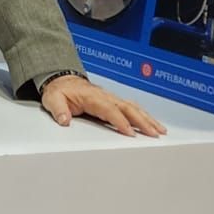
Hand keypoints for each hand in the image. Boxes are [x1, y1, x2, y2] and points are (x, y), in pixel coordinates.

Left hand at [40, 74, 166, 137]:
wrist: (61, 80)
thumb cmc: (59, 91)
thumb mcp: (52, 99)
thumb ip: (58, 110)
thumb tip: (65, 120)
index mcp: (92, 96)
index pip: (109, 110)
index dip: (121, 121)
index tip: (130, 133)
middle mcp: (105, 96)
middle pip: (127, 108)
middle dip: (142, 121)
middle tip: (154, 133)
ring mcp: (110, 98)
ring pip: (133, 107)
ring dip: (147, 118)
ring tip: (160, 131)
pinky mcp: (113, 102)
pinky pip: (131, 108)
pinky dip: (143, 116)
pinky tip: (152, 124)